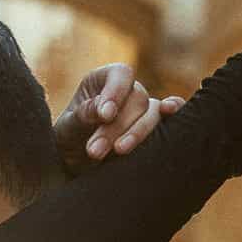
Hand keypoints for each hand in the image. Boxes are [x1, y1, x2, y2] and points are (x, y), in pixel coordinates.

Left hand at [54, 61, 184, 172]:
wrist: (74, 167)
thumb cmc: (67, 142)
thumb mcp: (67, 128)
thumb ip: (83, 115)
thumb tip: (104, 110)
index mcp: (103, 80)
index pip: (121, 74)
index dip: (116, 91)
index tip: (104, 115)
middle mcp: (128, 91)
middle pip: (137, 99)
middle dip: (117, 126)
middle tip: (94, 150)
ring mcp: (144, 110)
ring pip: (152, 113)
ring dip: (136, 134)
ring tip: (116, 152)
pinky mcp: (156, 130)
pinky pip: (171, 120)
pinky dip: (175, 116)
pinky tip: (170, 113)